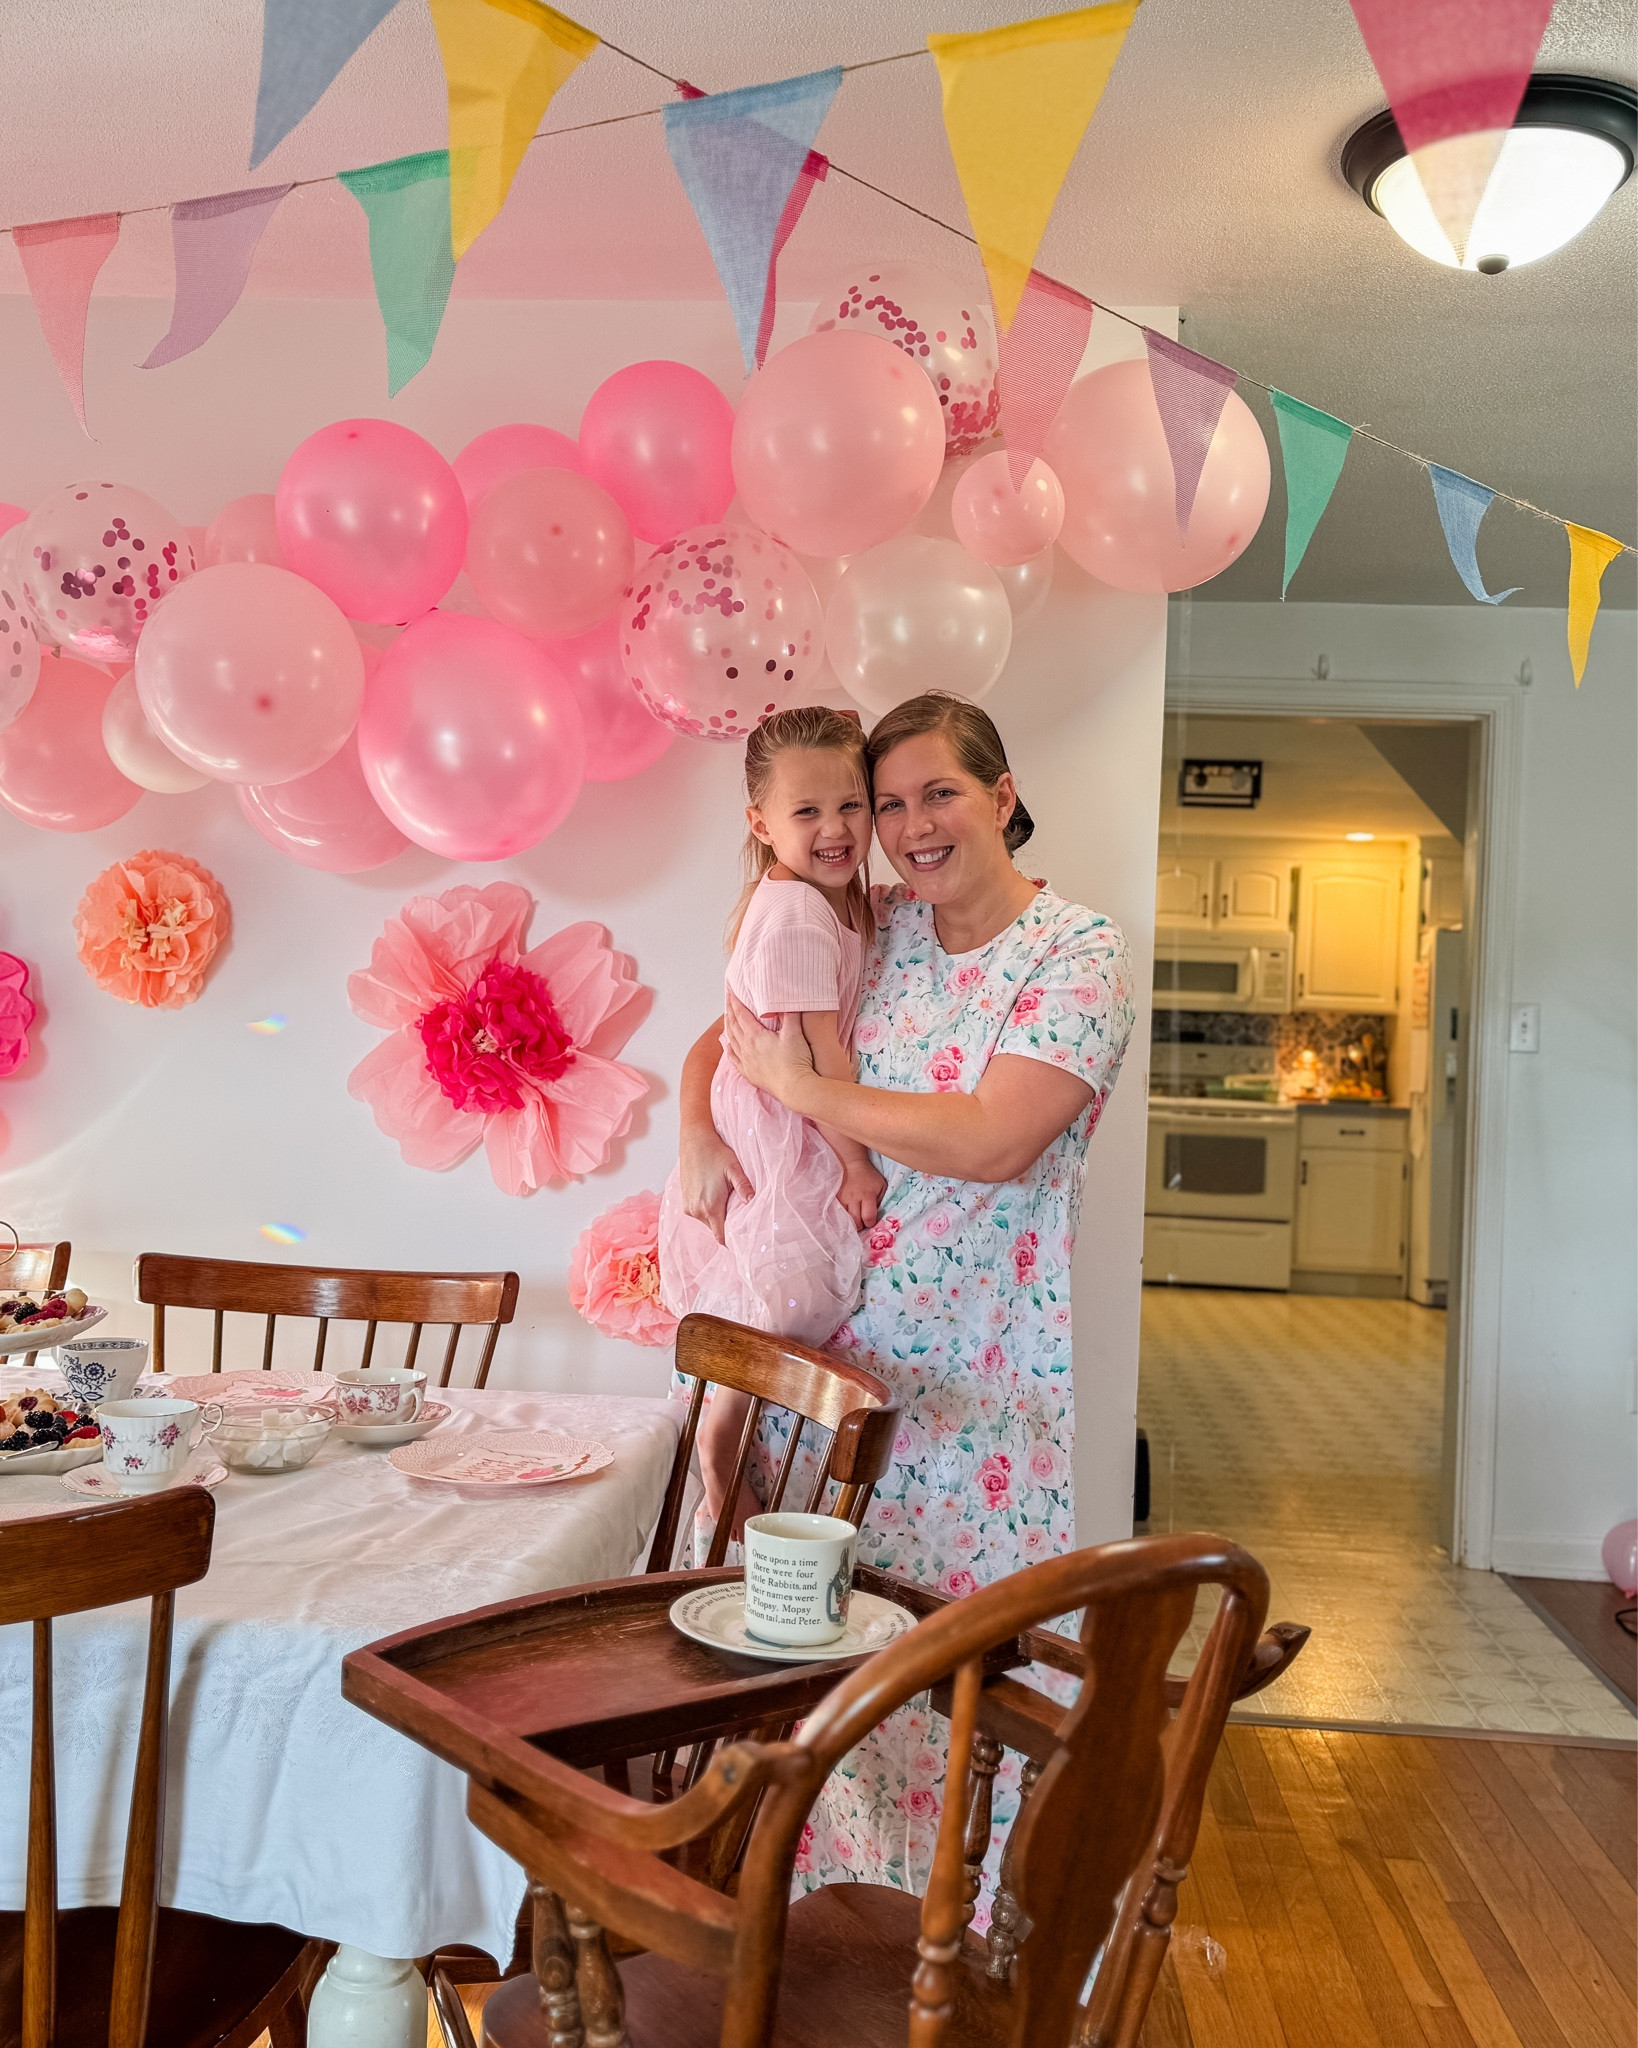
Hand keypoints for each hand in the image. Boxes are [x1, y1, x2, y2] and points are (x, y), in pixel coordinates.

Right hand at [679, 1125, 751, 1245]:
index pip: (721, 1236)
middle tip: (739, 1213)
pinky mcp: (684, 1201)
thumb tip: (753, 1202)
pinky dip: (708, 1209)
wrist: (694, 1140)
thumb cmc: (715, 1152)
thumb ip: (744, 1188)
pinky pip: (699, 1213)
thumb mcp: (734, 1169)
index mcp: (710, 1206)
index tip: (743, 1238)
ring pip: (707, 1221)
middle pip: (715, 1229)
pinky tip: (715, 1194)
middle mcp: (696, 1210)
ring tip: (727, 1199)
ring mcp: (688, 1206)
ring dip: (717, 1215)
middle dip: (727, 1224)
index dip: (732, 1240)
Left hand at [724, 991, 816, 1105]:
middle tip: (727, 999)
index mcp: (755, 1036)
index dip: (734, 1001)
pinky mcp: (750, 1074)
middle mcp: (746, 1048)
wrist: (795, 1087)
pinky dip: (729, 1049)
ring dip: (728, 1027)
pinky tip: (728, 1046)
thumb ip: (789, 1015)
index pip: (740, 1014)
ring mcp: (746, 1061)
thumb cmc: (795, 1061)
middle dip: (729, 1010)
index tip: (730, 991)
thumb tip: (785, 1001)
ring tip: (727, 1018)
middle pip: (733, 1025)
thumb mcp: (794, 1033)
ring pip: (731, 1040)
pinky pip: (733, 1058)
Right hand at [838, 1158, 886, 1230]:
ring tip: (855, 1216)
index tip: (871, 1220)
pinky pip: (838, 1214)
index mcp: (867, 1195)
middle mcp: (853, 1198)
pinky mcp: (834, 1199)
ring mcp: (842, 1199)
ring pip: (846, 1220)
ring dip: (851, 1221)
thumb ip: (880, 1201)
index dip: (870, 1223)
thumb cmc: (869, 1176)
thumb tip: (876, 1216)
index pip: (868, 1218)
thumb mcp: (881, 1186)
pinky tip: (847, 1213)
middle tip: (862, 1220)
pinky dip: (843, 1216)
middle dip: (861, 1225)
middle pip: (856, 1222)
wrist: (851, 1164)